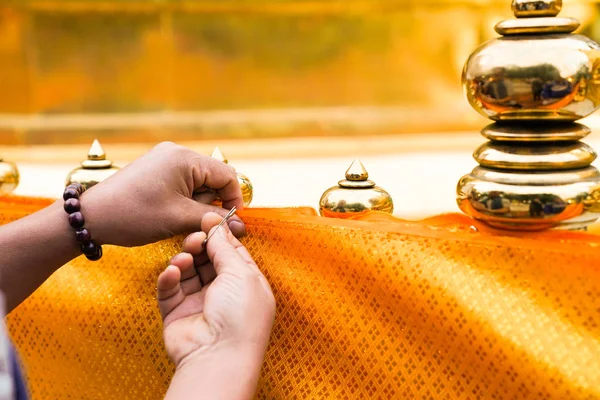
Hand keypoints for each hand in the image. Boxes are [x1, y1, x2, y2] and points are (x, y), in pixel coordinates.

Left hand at [81, 142, 245, 246]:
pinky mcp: (155, 169)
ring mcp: (164, 160)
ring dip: (196, 204)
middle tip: (193, 221)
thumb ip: (213, 220)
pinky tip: (169, 213)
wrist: (92, 217)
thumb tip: (240, 225)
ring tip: (176, 218)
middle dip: (210, 203)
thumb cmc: (135, 215)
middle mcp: (176, 152)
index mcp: (185, 158)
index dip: (234, 199)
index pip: (227, 175)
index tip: (230, 222)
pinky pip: (183, 183)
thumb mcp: (179, 218)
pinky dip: (183, 200)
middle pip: (213, 178)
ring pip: (198, 183)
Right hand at [157, 213, 275, 367]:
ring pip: (187, 270)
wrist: (218, 356)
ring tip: (184, 258)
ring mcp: (199, 302)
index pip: (231, 252)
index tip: (208, 218)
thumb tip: (215, 221)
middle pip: (207, 258)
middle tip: (194, 238)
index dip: (220, 235)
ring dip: (184, 259)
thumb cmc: (240, 316)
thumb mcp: (239, 273)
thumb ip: (224, 247)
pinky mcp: (177, 312)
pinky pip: (170, 289)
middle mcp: (224, 291)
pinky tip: (172, 272)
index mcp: (246, 282)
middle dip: (200, 244)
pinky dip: (169, 277)